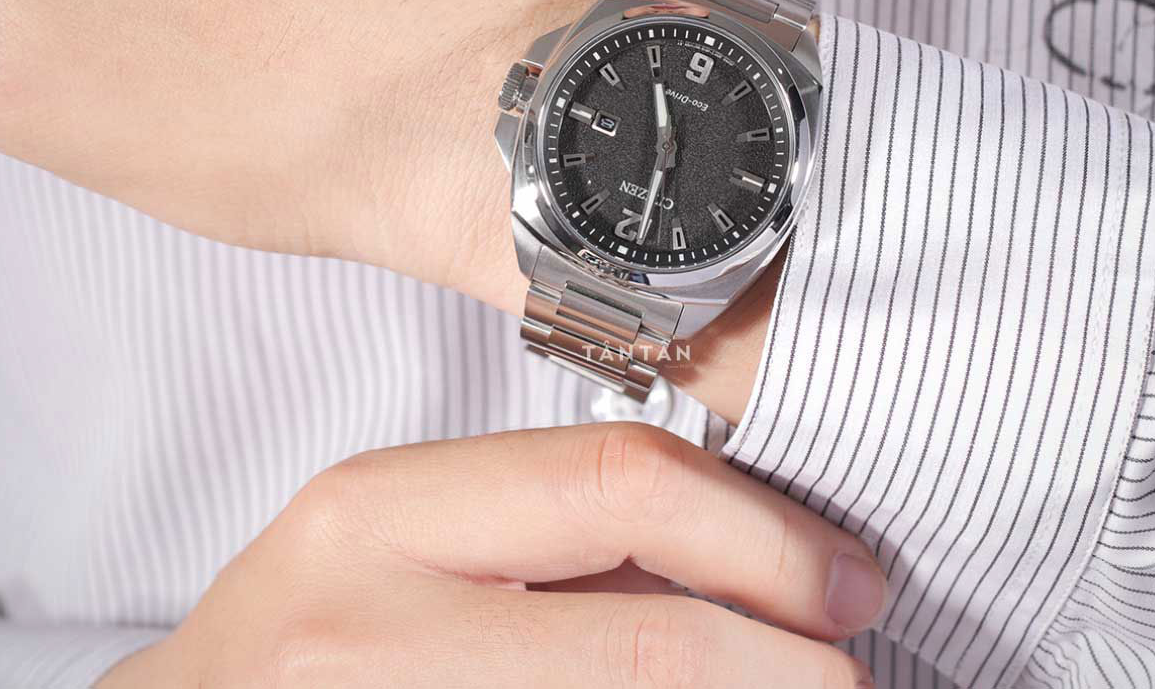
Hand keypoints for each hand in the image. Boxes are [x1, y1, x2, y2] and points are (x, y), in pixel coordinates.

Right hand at [96, 424, 883, 686]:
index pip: (620, 484)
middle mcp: (368, 625)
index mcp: (376, 514)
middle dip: (792, 668)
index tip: (845, 581)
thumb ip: (555, 538)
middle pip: (653, 640)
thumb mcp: (396, 546)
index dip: (768, 539)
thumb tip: (762, 561)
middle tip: (850, 671)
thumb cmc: (304, 647)